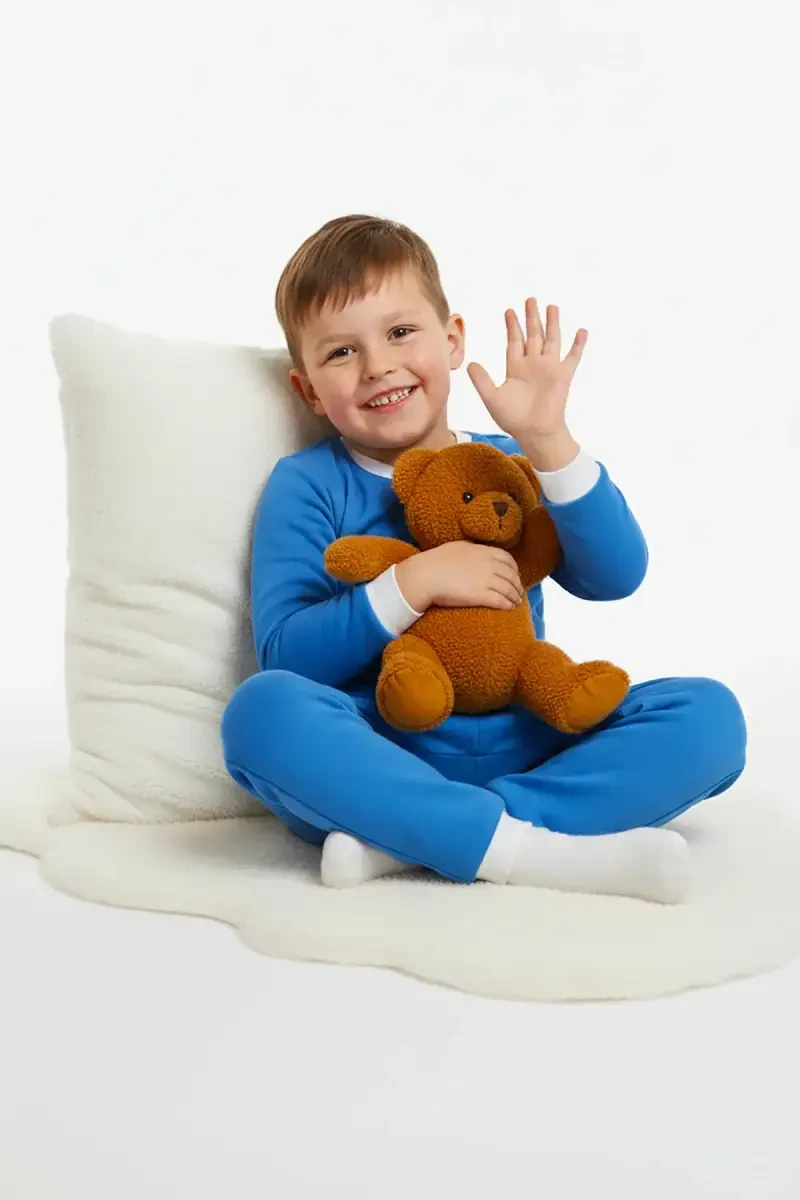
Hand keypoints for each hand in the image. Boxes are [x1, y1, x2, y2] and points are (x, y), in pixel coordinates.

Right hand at [395, 542, 525, 612]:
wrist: (425, 575)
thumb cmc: (435, 561)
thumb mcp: (457, 547)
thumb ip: (471, 549)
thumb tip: (477, 550)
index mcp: (482, 551)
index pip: (507, 559)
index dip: (514, 568)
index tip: (515, 575)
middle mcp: (487, 564)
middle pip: (511, 575)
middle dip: (517, 584)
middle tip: (518, 591)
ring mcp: (485, 579)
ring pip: (508, 589)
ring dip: (515, 596)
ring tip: (516, 602)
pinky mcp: (480, 595)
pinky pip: (500, 601)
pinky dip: (507, 604)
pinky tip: (509, 608)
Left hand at [466, 299, 586, 443]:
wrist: (534, 433)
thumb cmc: (513, 419)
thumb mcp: (492, 398)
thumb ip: (481, 380)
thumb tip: (470, 363)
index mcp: (516, 368)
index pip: (514, 341)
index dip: (512, 326)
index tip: (509, 311)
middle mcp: (533, 365)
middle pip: (532, 335)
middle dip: (531, 317)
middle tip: (530, 299)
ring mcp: (549, 369)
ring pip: (551, 340)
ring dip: (552, 324)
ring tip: (552, 306)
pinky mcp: (563, 376)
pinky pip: (572, 357)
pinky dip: (578, 345)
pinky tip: (582, 331)